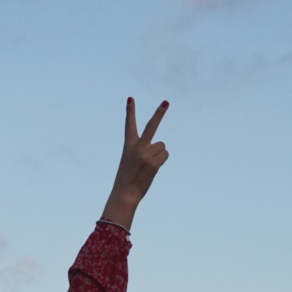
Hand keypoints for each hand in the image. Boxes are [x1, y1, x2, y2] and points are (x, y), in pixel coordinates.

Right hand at [101, 98, 168, 231]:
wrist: (125, 193)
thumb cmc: (128, 179)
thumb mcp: (131, 161)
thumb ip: (144, 151)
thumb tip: (162, 149)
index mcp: (129, 145)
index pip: (129, 125)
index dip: (130, 111)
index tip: (130, 98)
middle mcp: (137, 146)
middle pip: (152, 126)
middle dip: (160, 112)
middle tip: (166, 101)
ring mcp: (145, 153)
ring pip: (162, 146)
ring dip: (159, 155)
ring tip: (148, 166)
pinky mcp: (153, 161)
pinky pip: (165, 155)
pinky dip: (162, 161)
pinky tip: (152, 169)